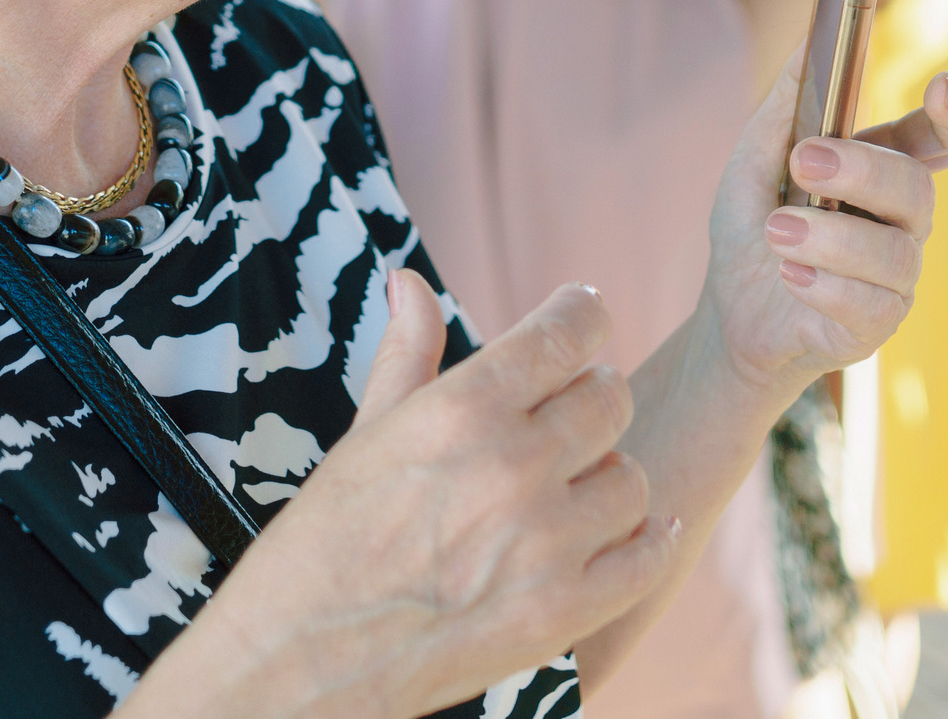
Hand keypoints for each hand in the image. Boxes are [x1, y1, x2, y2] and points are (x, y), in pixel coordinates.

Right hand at [147, 274, 678, 718]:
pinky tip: (630, 530)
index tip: (580, 317)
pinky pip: (646, 557)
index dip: (582, 315)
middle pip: (609, 399)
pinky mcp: (564, 611)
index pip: (570, 332)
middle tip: (567, 411)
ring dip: (608, 473)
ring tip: (573, 485)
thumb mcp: (363, 436)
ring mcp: (546, 544)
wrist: (300, 664)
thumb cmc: (322, 545)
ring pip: (632, 477)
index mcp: (463, 411)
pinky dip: (646, 540)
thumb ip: (406, 354)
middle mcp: (514, 467)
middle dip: (591, 396)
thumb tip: (411, 282)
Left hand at [701, 54, 947, 406]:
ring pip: (894, 254)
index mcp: (885, 167)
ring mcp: (896, 275)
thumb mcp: (757, 155)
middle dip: (863, 171)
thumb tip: (810, 40)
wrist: (730, 308)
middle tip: (804, 161)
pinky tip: (789, 273)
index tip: (946, 86)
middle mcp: (902, 220)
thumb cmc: (754, 224)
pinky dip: (825, 285)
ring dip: (831, 237)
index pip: (944, 137)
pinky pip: (871, 306)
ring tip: (776, 229)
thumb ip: (788, 103)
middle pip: (916, 189)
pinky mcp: (876, 325)